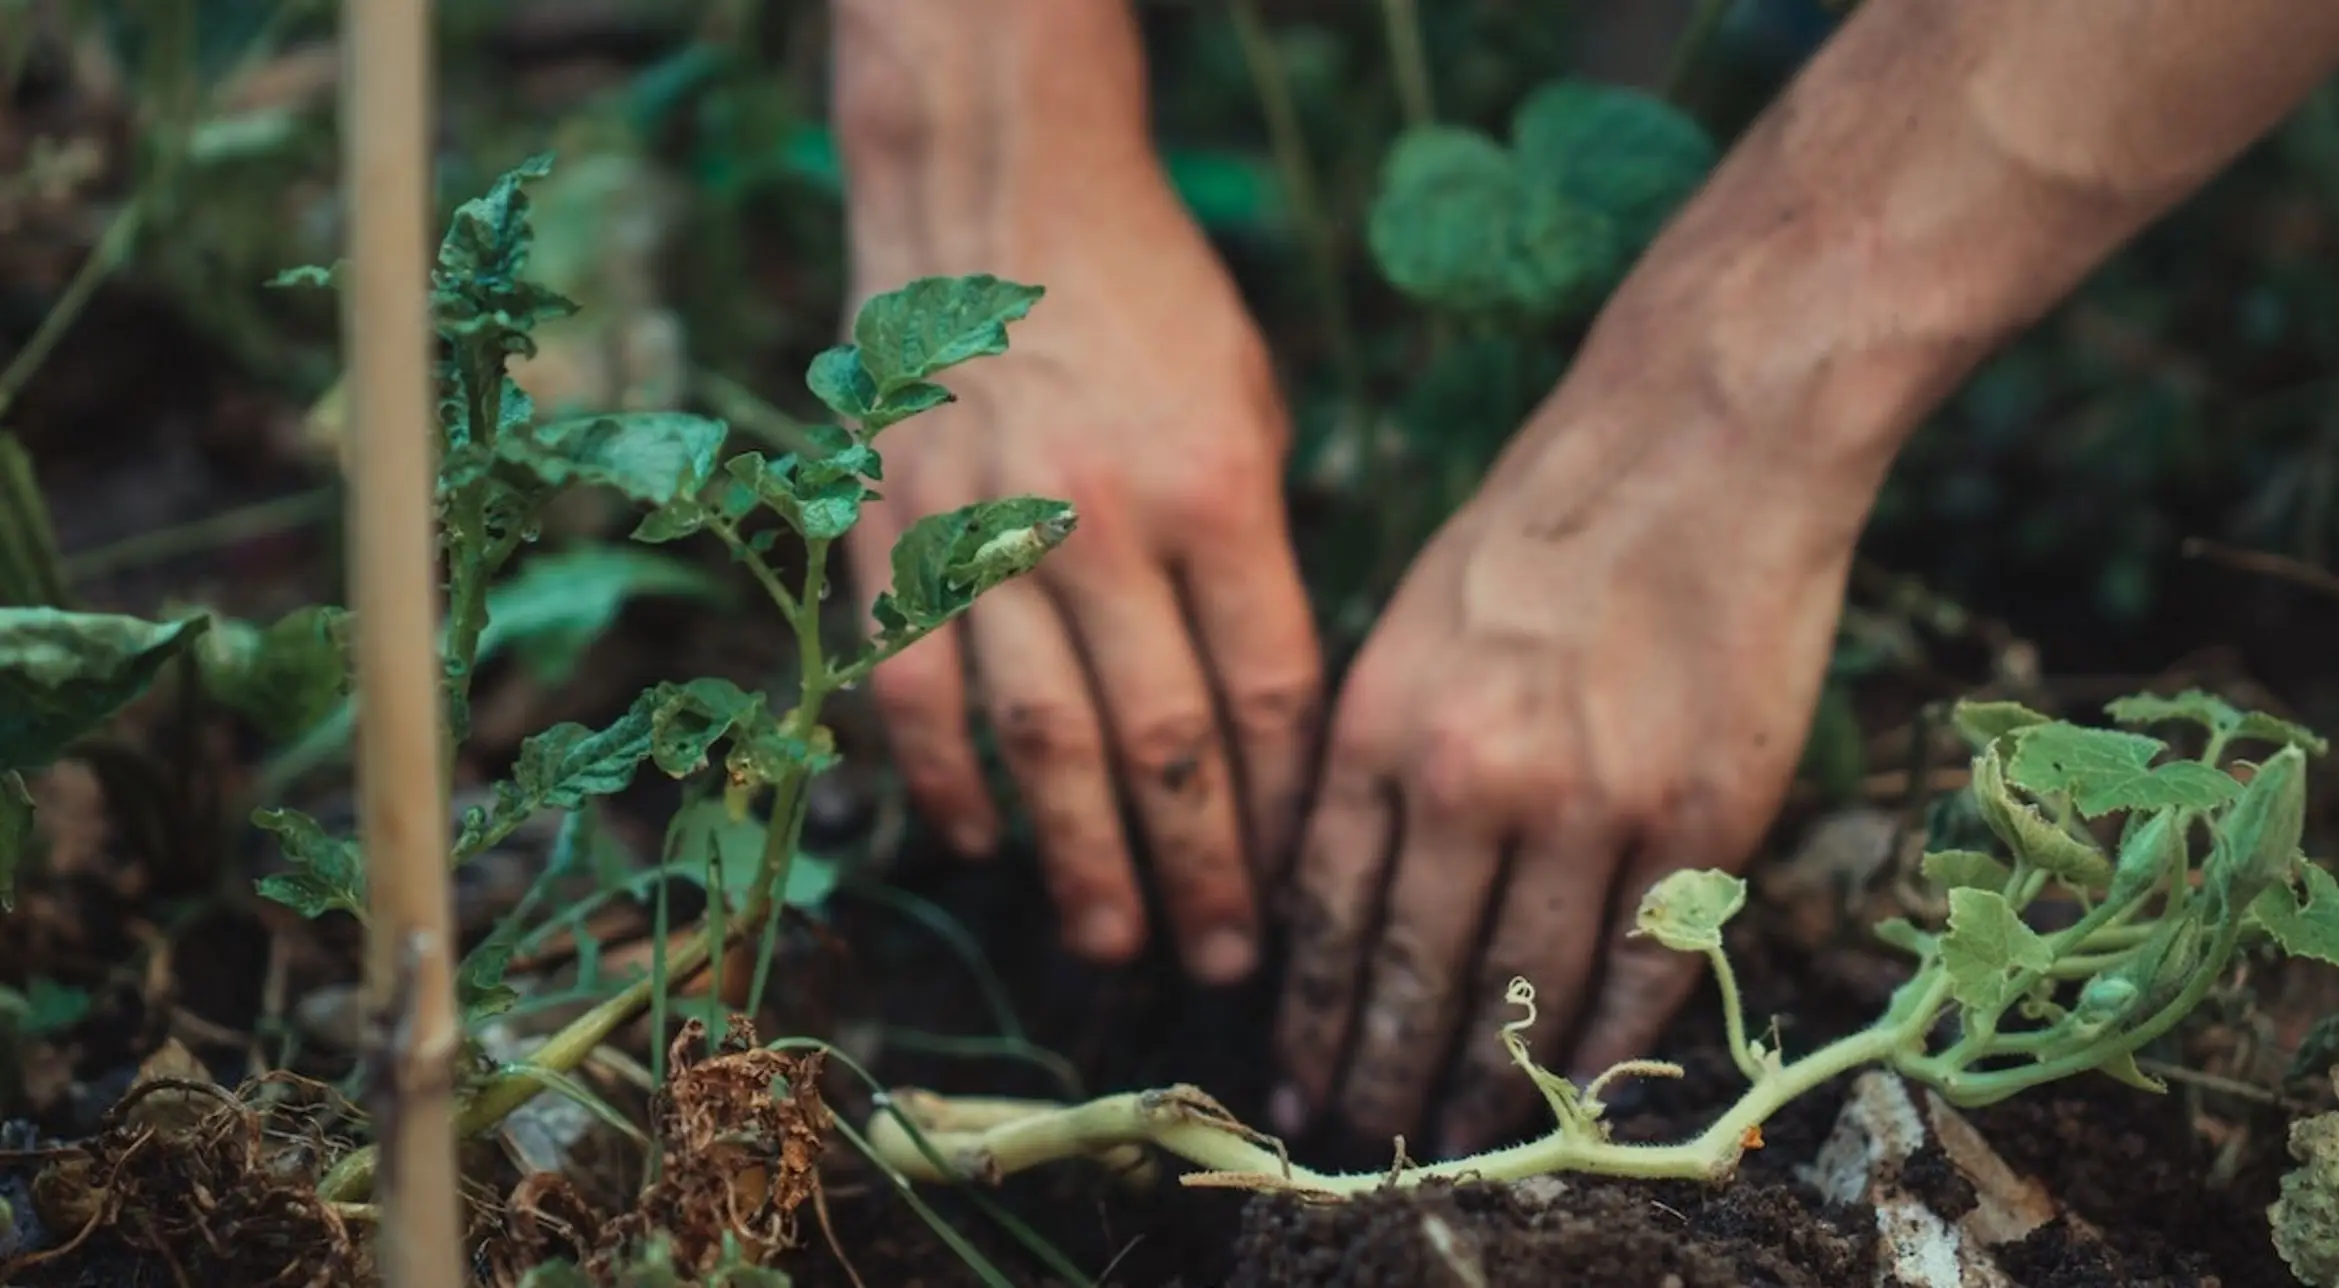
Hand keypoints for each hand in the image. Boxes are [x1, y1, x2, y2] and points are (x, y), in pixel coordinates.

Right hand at [845, 161, 1321, 984]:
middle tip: (1222, 966)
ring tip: (1114, 943)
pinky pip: (918, 690)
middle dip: (1201, 873)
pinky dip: (948, 781)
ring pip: (1040, 742)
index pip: (1266, 694)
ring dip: (1079, 861)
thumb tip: (1269, 720)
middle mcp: (1103, 524)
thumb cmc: (1150, 308)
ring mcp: (987, 534)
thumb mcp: (1251, 408)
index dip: (1285, 810)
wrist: (995, 200)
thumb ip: (1259, 555)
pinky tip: (983, 846)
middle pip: (1163, 745)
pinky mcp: (895, 536)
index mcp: (1218, 491)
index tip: (1302, 888)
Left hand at [1269, 354, 1883, 1155]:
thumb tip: (1333, 893)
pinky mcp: (1701, 818)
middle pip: (1413, 974)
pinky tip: (1579, 1093)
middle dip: (1381, 1072)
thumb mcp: (1408, 622)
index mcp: (1380, 723)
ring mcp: (1592, 805)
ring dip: (1488, 1083)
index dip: (1312, 1016)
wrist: (1702, 439)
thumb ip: (1371, 757)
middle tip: (1365, 1136)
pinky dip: (1608, 1048)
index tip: (1297, 1080)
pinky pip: (1643, 972)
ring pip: (1525, 993)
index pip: (1326, 915)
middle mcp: (1471, 778)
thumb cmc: (1544, 521)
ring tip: (1460, 1135)